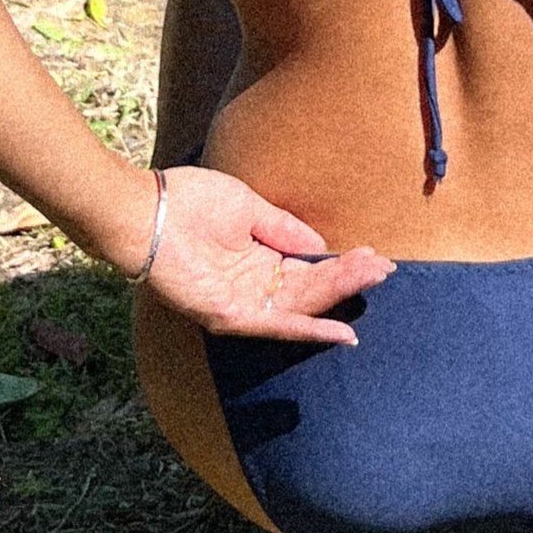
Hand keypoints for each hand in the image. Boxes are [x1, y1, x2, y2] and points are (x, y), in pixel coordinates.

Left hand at [139, 164, 393, 347]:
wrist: (148, 211)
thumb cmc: (191, 201)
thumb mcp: (248, 207)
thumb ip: (283, 229)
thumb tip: (320, 243)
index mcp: (256, 260)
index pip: (306, 268)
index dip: (338, 264)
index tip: (373, 256)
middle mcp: (252, 287)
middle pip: (309, 289)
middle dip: (347, 279)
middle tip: (383, 269)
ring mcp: (241, 304)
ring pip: (301, 304)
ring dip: (338, 294)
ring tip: (373, 278)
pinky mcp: (229, 316)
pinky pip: (276, 326)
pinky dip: (310, 330)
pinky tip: (340, 331)